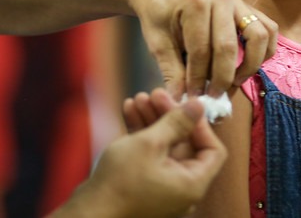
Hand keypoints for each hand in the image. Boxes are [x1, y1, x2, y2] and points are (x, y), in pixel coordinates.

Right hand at [54, 94, 226, 217]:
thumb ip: (177, 122)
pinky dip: (142, 135)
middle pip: (185, 144)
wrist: (87, 212)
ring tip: (138, 98)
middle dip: (168, 116)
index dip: (200, 125)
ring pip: (164, 147)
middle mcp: (181, 189)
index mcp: (192, 183)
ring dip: (152, 120)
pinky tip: (129, 112)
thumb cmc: (119, 183)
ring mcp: (162, 188)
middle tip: (155, 94)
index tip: (183, 105)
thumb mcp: (150, 143)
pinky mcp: (143, 185)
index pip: (213, 150)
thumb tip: (198, 106)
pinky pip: (150, 156)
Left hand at [130, 0, 276, 97]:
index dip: (197, 78)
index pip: (201, 50)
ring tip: (234, 81)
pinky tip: (249, 64)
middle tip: (214, 94)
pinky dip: (265, 49)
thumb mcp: (157, 42)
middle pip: (229, 46)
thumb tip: (182, 101)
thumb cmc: (157, 12)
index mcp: (195, 3)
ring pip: (258, 36)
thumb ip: (172, 71)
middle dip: (222, 77)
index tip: (194, 96)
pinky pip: (268, 28)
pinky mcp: (247, 5)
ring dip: (250, 64)